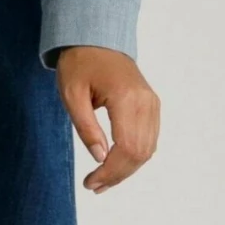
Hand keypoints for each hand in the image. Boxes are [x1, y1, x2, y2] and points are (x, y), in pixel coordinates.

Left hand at [56, 46, 159, 192]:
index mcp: (126, 98)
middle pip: (140, 153)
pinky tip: (115, 165)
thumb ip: (86, 128)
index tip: (91, 183)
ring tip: (102, 181)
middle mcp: (146, 102)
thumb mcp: (72, 95)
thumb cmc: (80, 63)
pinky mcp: (152, 105)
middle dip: (118, 175)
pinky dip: (134, 157)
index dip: (110, 172)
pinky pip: (149, 139)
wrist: (97, 38)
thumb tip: (99, 158)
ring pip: (148, 149)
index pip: (127, 147)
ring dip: (127, 170)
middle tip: (93, 186)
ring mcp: (152, 103)